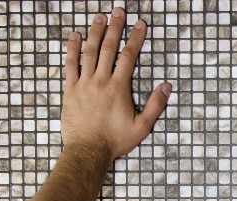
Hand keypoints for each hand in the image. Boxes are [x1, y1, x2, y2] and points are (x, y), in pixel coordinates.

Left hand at [62, 7, 170, 159]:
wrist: (88, 150)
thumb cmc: (115, 140)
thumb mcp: (142, 126)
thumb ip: (155, 105)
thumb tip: (166, 87)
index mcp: (119, 88)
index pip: (129, 56)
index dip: (135, 38)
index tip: (140, 24)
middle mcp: (101, 81)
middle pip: (109, 48)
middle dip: (115, 28)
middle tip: (118, 11)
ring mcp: (84, 84)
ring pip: (90, 52)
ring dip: (95, 32)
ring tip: (99, 17)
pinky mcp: (70, 90)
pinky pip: (71, 64)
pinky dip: (73, 48)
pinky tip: (76, 36)